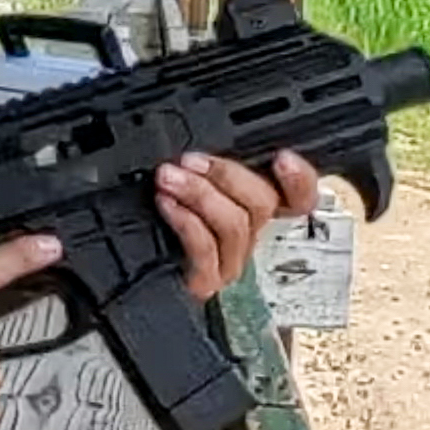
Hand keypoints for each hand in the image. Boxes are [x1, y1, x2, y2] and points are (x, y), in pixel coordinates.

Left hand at [153, 149, 321, 299]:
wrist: (129, 265)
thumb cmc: (159, 215)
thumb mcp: (190, 180)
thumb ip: (211, 166)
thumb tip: (209, 148)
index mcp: (255, 208)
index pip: (299, 197)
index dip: (300, 180)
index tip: (282, 159)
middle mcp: (250, 237)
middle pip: (263, 204)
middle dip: (226, 175)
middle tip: (191, 160)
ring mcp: (230, 262)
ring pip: (234, 224)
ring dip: (199, 194)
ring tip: (168, 177)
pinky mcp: (206, 281)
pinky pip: (206, 249)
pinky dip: (186, 221)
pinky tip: (167, 204)